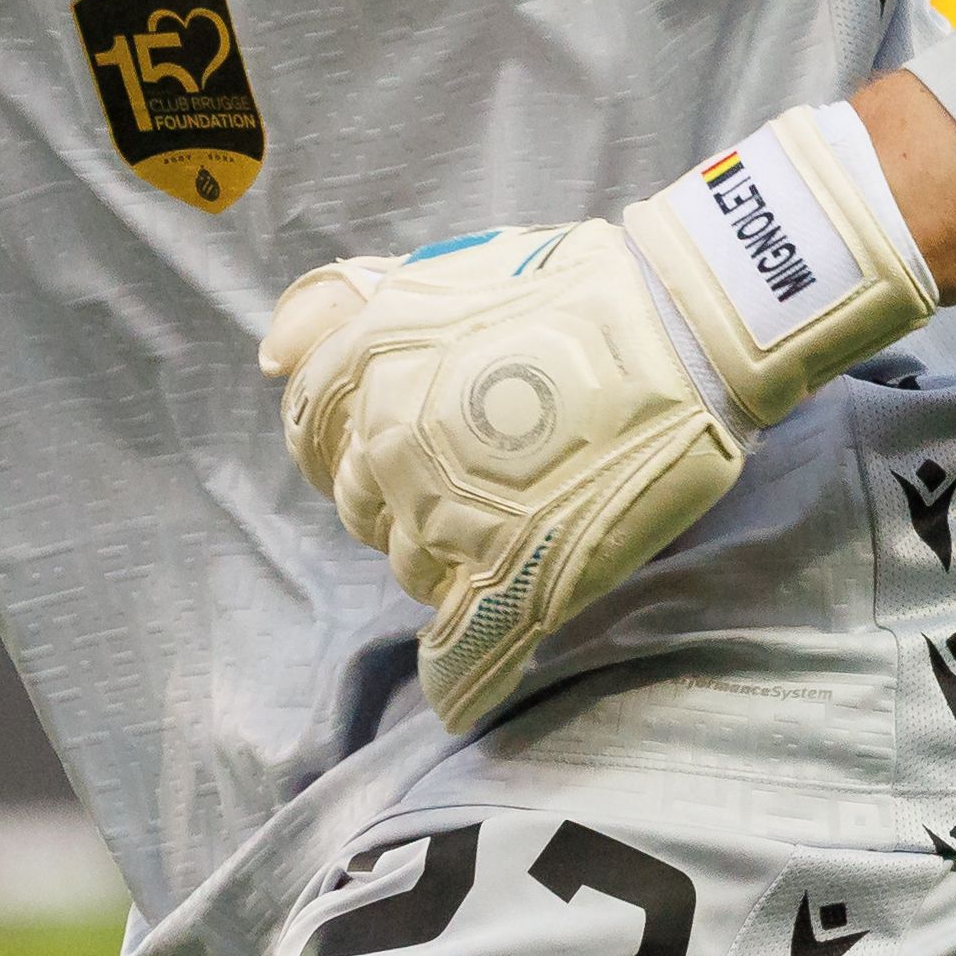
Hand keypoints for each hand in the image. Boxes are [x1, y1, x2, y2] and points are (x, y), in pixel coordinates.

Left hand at [263, 103, 935, 730]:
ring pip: (411, 570)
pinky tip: (464, 688)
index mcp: (368, 365)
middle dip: (400, 498)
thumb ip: (340, 306)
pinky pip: (462, 652)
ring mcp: (449, 515)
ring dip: (446, 557)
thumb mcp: (441, 267)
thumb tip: (269, 358)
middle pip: (360, 507)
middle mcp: (391, 443)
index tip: (394, 444)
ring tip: (513, 522)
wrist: (686, 322)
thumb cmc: (578, 286)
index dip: (350, 444)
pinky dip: (459, 676)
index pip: (311, 435)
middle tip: (473, 475)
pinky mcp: (514, 573)